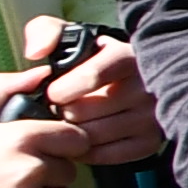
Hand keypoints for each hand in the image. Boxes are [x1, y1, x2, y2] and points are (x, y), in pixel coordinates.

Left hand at [14, 20, 161, 167]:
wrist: (127, 82)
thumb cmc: (92, 61)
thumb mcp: (71, 37)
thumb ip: (46, 32)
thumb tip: (36, 52)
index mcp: (129, 56)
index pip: (95, 74)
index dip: (66, 88)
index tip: (53, 93)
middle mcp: (147, 86)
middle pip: (89, 110)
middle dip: (64, 112)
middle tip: (58, 110)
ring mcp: (151, 116)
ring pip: (96, 134)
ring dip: (73, 132)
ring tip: (68, 123)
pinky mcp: (150, 142)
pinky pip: (108, 154)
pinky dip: (86, 151)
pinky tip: (80, 139)